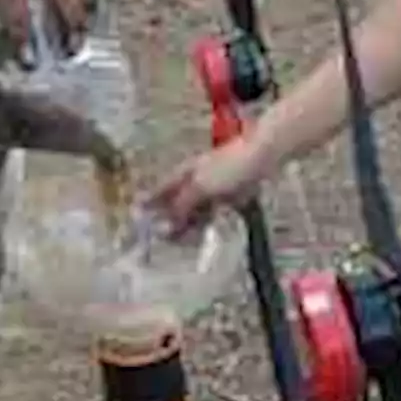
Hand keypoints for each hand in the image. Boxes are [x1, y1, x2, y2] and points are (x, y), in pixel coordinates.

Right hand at [150, 134, 265, 233]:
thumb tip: (163, 226)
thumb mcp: (201, 187)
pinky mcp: (228, 197)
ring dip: (187, 226)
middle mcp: (194, 181)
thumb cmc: (229, 167)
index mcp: (183, 173)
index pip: (160, 191)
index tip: (137, 221)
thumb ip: (182, 206)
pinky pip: (211, 214)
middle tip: (161, 241)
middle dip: (168, 220)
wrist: (263, 156)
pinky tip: (202, 236)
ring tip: (180, 243)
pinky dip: (205, 224)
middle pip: (176, 203)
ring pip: (194, 211)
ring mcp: (212, 189)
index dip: (148, 205)